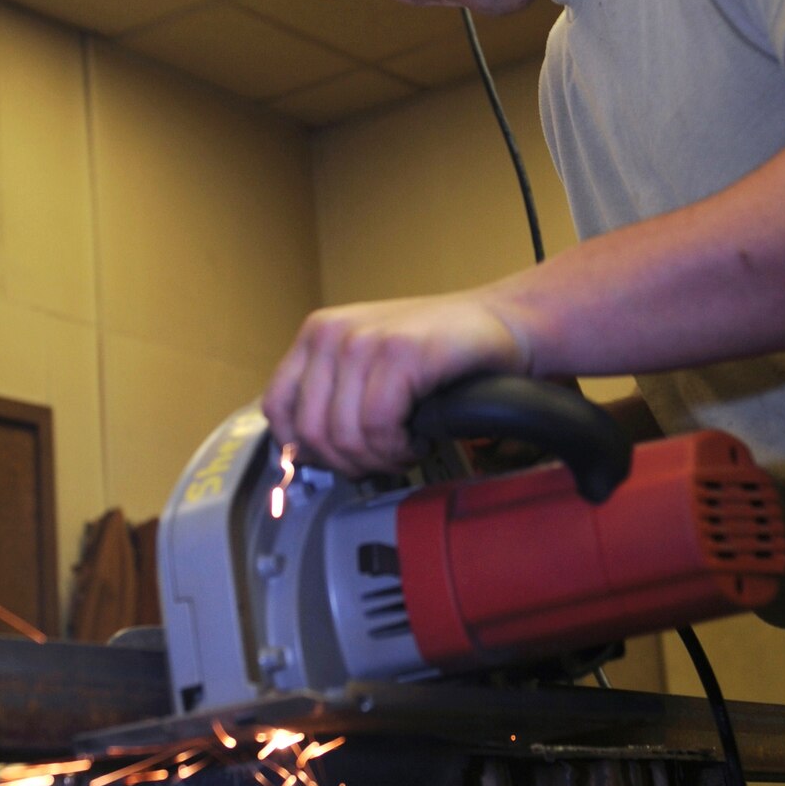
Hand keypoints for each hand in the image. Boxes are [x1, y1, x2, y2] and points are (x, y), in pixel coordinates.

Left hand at [264, 291, 528, 474]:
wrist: (506, 323)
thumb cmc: (440, 352)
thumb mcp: (369, 367)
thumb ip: (332, 399)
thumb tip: (303, 457)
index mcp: (317, 335)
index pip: (278, 409)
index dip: (307, 450)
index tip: (340, 461)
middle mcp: (332, 333)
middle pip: (312, 433)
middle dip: (350, 463)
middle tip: (383, 460)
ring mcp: (365, 340)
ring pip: (346, 436)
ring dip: (380, 459)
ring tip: (404, 447)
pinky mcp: (401, 353)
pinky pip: (380, 427)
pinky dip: (400, 448)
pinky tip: (418, 438)